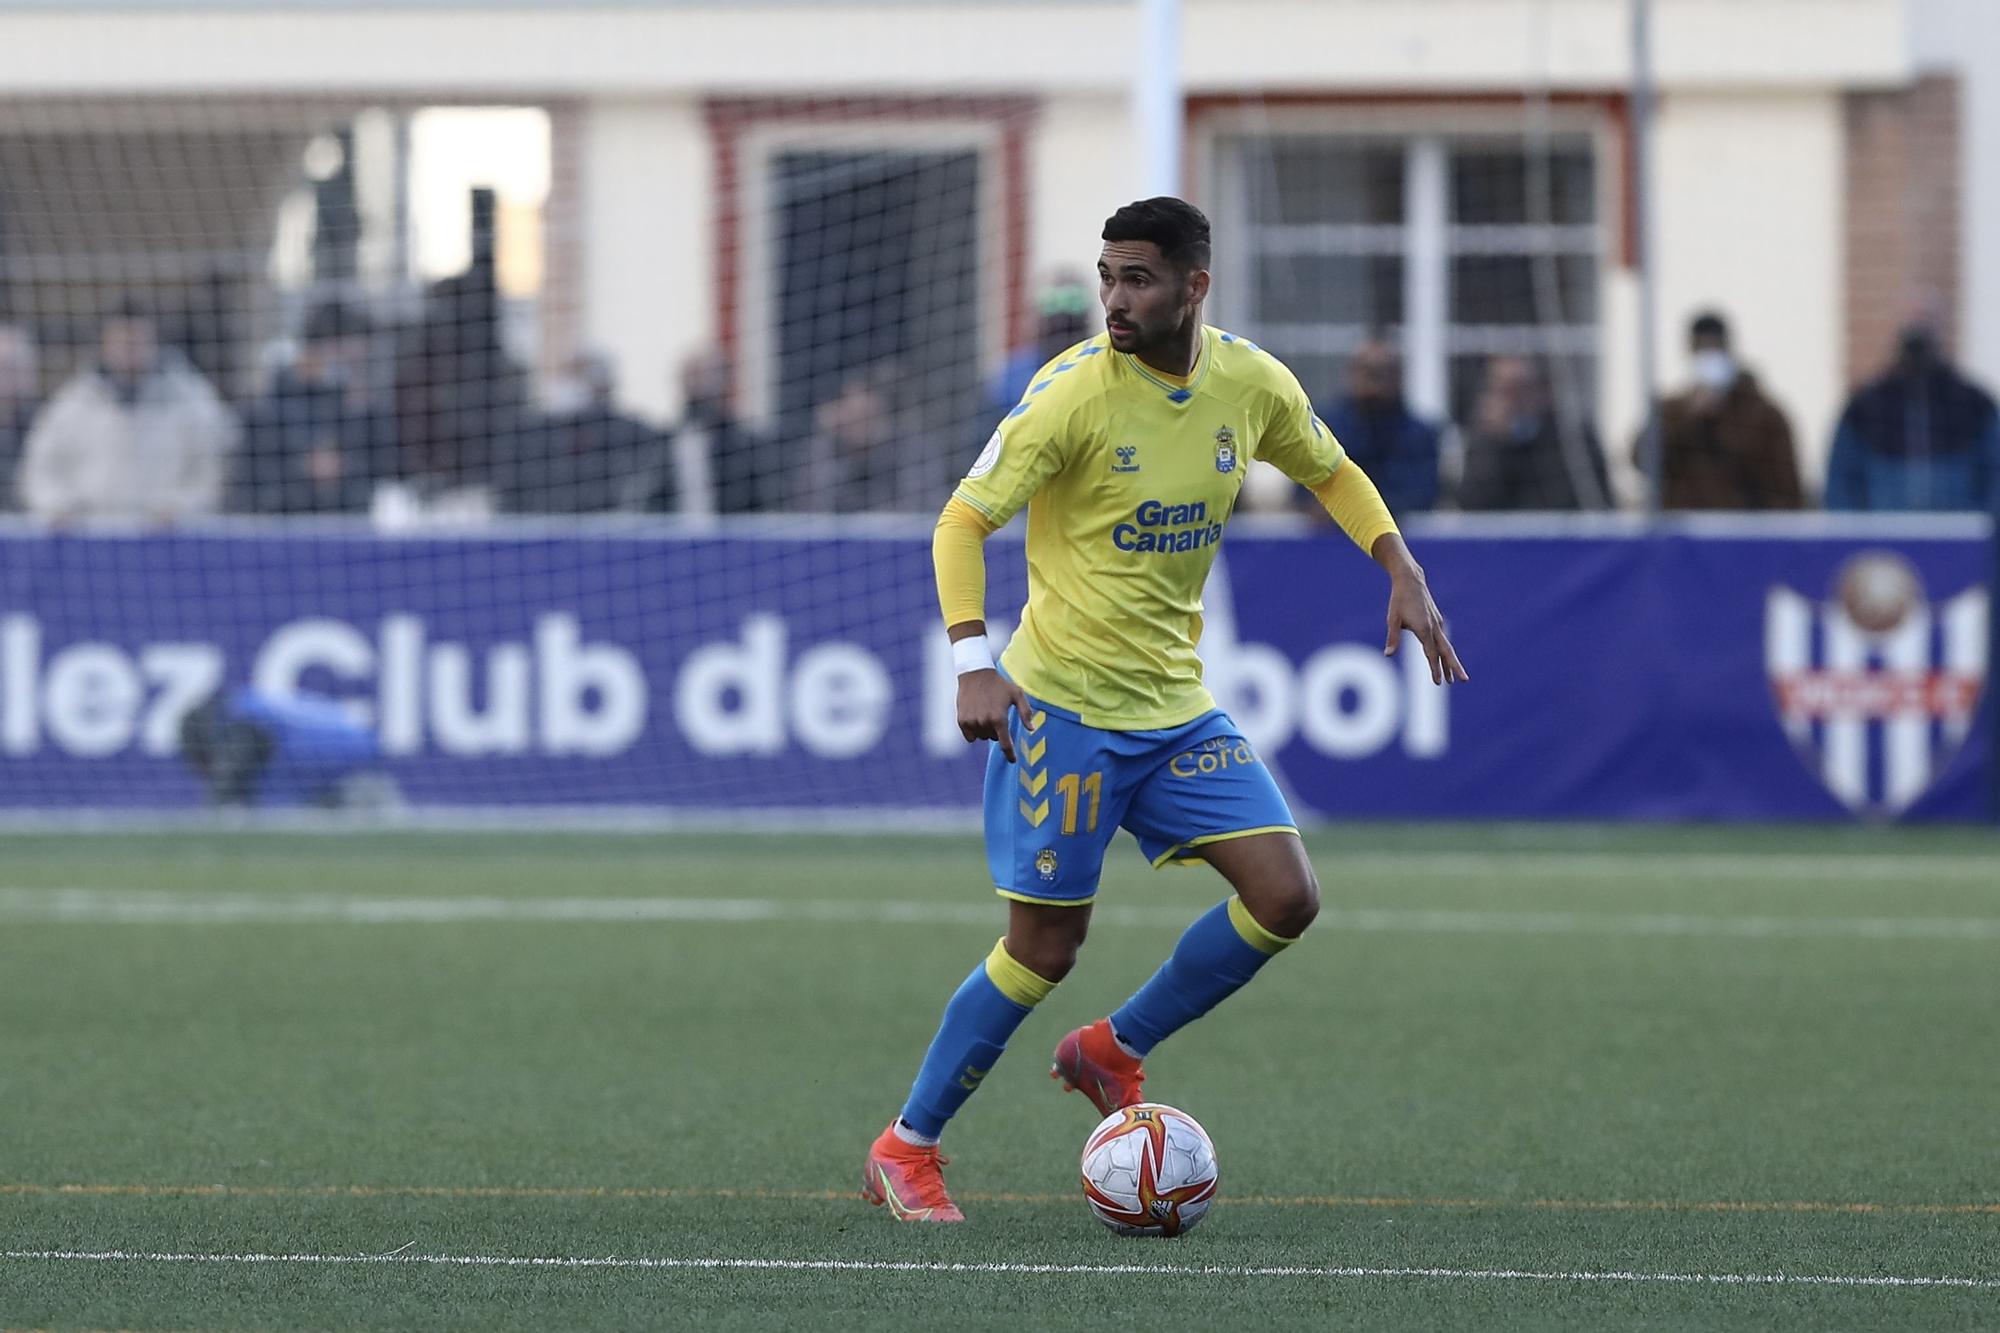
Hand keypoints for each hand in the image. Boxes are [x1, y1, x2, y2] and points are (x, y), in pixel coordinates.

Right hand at [957, 669, 1034, 761]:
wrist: (975, 674)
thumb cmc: (999, 684)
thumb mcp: (1017, 694)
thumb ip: (1026, 712)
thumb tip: (1032, 729)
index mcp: (999, 718)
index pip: (1005, 744)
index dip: (1010, 754)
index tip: (1013, 761)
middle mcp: (984, 722)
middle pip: (993, 738)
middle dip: (997, 731)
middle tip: (996, 714)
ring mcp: (972, 722)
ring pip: (982, 737)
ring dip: (985, 730)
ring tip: (985, 712)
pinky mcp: (962, 721)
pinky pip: (970, 737)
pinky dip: (974, 731)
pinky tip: (976, 717)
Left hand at [1384, 566, 1468, 685]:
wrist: (1411, 580)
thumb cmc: (1399, 600)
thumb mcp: (1393, 619)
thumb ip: (1392, 638)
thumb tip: (1388, 655)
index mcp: (1424, 629)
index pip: (1431, 654)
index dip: (1435, 669)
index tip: (1439, 682)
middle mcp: (1434, 627)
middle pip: (1446, 652)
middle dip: (1454, 667)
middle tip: (1463, 680)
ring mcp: (1437, 623)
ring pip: (1446, 646)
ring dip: (1450, 661)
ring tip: (1454, 676)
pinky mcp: (1436, 619)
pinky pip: (1442, 639)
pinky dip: (1445, 650)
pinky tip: (1444, 656)